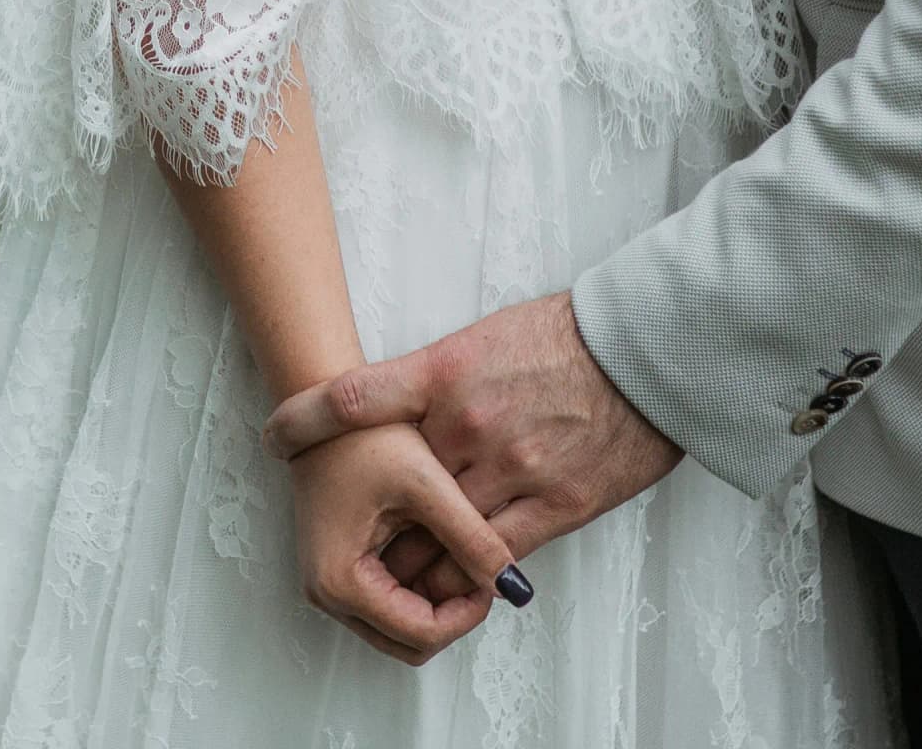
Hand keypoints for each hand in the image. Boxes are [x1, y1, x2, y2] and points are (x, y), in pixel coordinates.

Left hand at [263, 292, 681, 574]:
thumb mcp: (485, 339)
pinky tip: (453, 582)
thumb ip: (435, 380)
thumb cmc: (565, 339)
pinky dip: (466, 575)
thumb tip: (393, 409)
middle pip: (391, 489)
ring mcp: (511, 469)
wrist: (646, 356)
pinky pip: (492, 559)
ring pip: (436, 538)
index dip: (303, 421)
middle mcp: (468, 426)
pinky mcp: (554, 506)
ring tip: (389, 576)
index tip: (275, 437)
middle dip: (363, 515)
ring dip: (409, 561)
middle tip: (339, 529)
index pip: (352, 398)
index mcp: (446, 374)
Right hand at [285, 420, 514, 664]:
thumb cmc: (363, 436)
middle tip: (479, 570)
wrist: (324, 408)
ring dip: (436, 606)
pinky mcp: (339, 571)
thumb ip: (472, 538)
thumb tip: (511, 586)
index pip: (421, 633)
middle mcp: (326, 594)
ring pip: (399, 629)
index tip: (491, 575)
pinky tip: (438, 550)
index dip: (467, 613)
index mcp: (341, 580)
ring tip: (460, 555)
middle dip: (452, 616)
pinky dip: (419, 591)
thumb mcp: (425, 483)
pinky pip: (387, 605)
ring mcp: (329, 585)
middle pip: (408, 643)